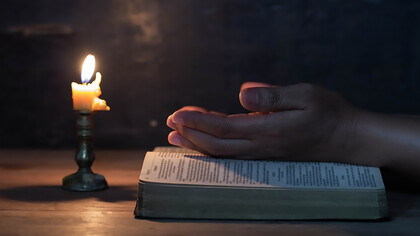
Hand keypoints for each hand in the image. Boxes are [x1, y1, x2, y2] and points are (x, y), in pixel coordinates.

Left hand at [167, 82, 357, 161]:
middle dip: (190, 134)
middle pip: (217, 144)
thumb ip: (272, 95)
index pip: (223, 127)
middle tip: (169, 123)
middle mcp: (262, 146)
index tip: (177, 115)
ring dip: (198, 144)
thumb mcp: (304, 95)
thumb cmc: (329, 113)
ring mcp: (264, 153)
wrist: (349, 139)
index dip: (197, 122)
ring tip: (176, 137)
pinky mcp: (268, 154)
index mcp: (268, 129)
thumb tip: (241, 93)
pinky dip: (214, 149)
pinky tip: (205, 144)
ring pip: (223, 153)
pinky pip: (234, 155)